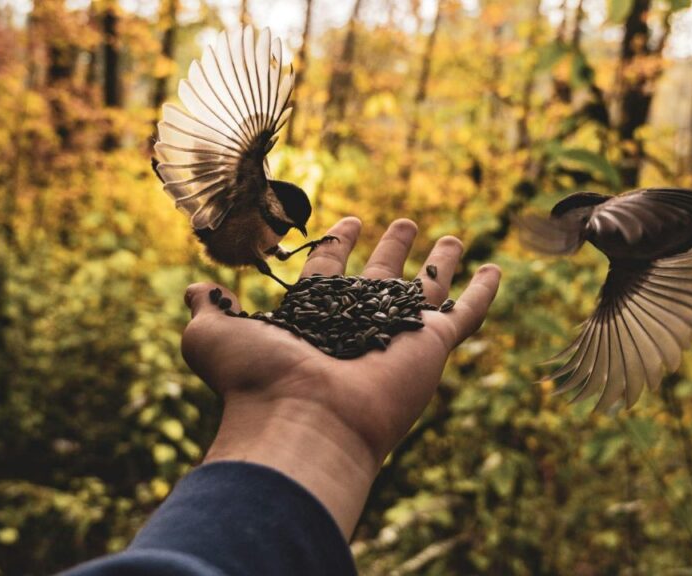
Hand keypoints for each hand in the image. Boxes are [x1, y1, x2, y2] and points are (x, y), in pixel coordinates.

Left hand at [181, 217, 500, 537]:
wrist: (301, 419)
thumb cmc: (254, 381)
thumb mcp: (212, 335)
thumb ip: (205, 307)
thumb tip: (194, 291)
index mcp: (315, 318)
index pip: (330, 271)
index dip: (339, 243)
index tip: (350, 221)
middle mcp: (359, 324)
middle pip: (381, 277)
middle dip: (393, 248)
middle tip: (404, 223)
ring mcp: (398, 334)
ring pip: (426, 290)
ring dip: (439, 263)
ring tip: (450, 237)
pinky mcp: (432, 345)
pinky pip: (466, 314)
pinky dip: (484, 292)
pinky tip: (496, 270)